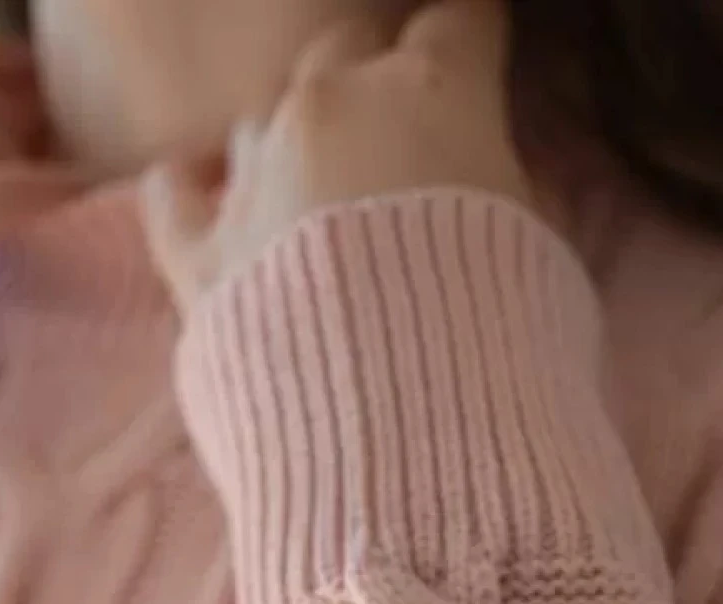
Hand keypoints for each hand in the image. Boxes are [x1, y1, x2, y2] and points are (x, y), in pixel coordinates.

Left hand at [143, 0, 530, 311]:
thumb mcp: (547, 258)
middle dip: (377, 80)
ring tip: (321, 202)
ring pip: (267, 120)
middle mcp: (333, 112)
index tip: (483, 56)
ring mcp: (256, 178)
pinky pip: (176, 192)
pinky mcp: (201, 257)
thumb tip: (490, 181)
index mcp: (433, 95)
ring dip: (296, 150)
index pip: (461, 23)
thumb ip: (511, 194)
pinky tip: (210, 197)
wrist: (414, 443)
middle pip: (348, 50)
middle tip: (403, 133)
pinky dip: (195, 189)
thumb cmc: (505, 348)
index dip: (475, 39)